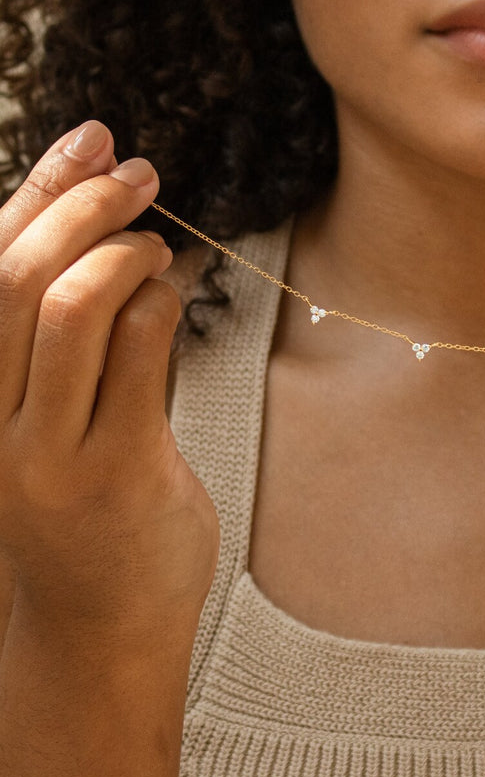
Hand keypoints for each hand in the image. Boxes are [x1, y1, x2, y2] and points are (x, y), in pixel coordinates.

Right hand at [0, 122, 218, 638]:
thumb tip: (122, 268)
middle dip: (77, 205)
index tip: (86, 141)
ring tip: (157, 236)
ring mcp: (47, 450)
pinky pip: (134, 361)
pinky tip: (176, 290)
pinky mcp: (114, 472)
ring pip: (64, 312)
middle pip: (12, 279)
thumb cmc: (85, 528)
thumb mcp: (56, 437)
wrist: (98, 635)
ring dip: (120, 252)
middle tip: (135, 169)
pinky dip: (157, 306)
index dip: (32, 193)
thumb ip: (78, 362)